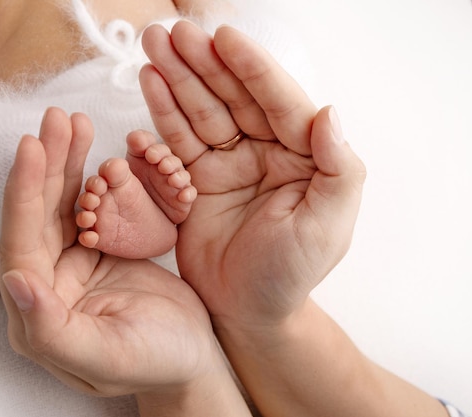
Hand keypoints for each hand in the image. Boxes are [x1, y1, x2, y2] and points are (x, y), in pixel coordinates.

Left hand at [0, 108, 244, 414]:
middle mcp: (45, 284)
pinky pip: (84, 205)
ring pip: (59, 204)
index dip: (23, 194)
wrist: (193, 354)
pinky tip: (90, 146)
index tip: (31, 147)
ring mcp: (70, 264)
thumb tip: (13, 281)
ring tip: (72, 120)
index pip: (21, 244)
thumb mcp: (107, 355)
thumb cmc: (156, 362)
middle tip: (55, 117)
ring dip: (63, 161)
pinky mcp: (95, 249)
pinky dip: (86, 174)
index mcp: (37, 313)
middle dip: (46, 164)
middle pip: (37, 215)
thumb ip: (52, 330)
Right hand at [141, 21, 366, 327]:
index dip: (251, 68)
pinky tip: (150, 84)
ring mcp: (226, 163)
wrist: (246, 311)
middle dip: (203, 64)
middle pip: (232, 97)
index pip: (278, 101)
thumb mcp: (327, 227)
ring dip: (177, 78)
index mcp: (302, 156)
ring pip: (200, 111)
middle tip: (172, 33)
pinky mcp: (194, 179)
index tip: (224, 37)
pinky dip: (162, 113)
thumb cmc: (290, 275)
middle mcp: (263, 151)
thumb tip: (329, 111)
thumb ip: (339, 169)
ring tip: (154, 47)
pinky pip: (177, 140)